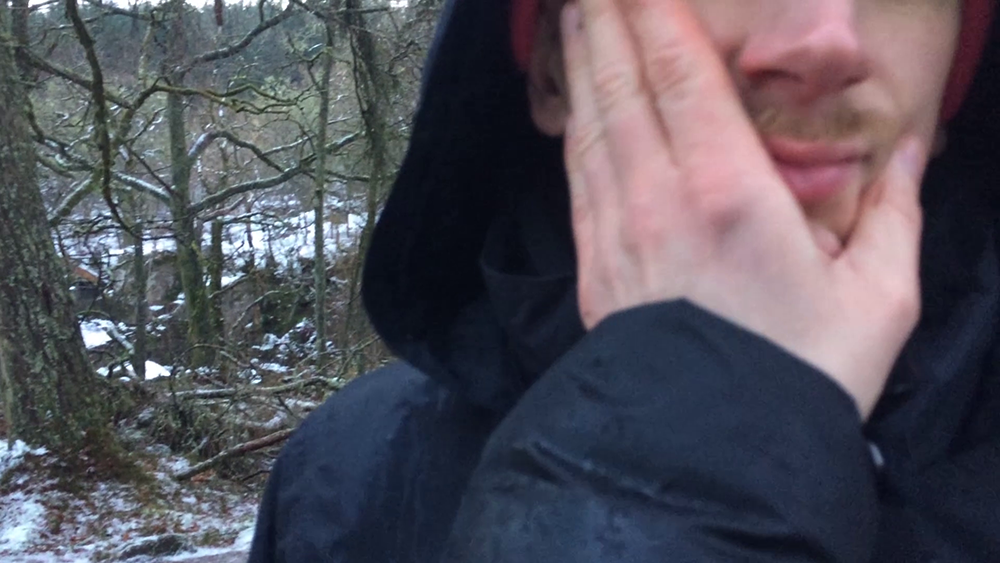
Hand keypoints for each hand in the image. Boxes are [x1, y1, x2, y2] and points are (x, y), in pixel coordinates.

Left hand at [561, 0, 925, 417]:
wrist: (714, 453)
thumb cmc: (804, 374)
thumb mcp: (878, 294)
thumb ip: (897, 209)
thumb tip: (913, 147)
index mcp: (731, 192)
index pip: (682, 73)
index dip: (655, 13)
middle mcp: (659, 198)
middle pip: (623, 85)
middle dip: (607, 22)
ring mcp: (616, 232)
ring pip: (590, 125)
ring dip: (582, 64)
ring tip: (574, 18)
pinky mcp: (593, 267)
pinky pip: (577, 177)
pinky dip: (574, 128)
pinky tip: (575, 105)